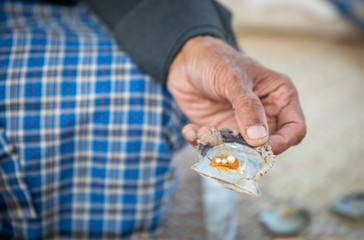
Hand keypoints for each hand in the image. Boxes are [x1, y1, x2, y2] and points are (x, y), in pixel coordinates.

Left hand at [167, 36, 305, 153]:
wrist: (184, 59)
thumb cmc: (215, 60)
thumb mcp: (233, 79)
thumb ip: (247, 107)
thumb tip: (260, 139)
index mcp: (279, 97)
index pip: (294, 129)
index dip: (282, 143)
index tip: (260, 148)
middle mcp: (264, 114)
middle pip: (266, 147)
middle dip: (244, 150)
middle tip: (223, 143)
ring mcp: (241, 124)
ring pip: (239, 152)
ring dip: (219, 148)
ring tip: (201, 132)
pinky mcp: (220, 130)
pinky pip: (216, 147)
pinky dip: (202, 144)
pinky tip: (190, 131)